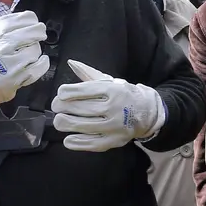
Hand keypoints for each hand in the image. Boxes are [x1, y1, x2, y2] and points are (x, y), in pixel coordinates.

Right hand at [0, 11, 49, 126]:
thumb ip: (0, 29)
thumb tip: (24, 18)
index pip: (20, 19)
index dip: (31, 19)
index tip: (34, 22)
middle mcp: (1, 46)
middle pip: (31, 32)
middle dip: (39, 32)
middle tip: (41, 34)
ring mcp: (9, 63)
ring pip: (35, 50)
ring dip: (36, 52)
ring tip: (29, 55)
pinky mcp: (16, 78)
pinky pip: (38, 67)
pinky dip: (43, 64)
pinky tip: (41, 61)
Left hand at [51, 60, 165, 151]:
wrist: (148, 112)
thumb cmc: (123, 95)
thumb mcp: (110, 81)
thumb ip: (89, 73)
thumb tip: (71, 62)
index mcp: (113, 90)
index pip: (85, 91)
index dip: (67, 92)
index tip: (61, 93)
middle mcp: (114, 107)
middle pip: (81, 108)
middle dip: (62, 107)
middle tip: (56, 107)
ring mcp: (114, 126)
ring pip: (84, 126)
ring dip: (66, 124)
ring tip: (59, 121)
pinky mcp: (114, 141)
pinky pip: (92, 143)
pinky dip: (77, 142)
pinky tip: (68, 139)